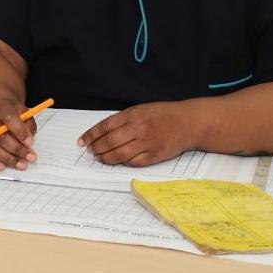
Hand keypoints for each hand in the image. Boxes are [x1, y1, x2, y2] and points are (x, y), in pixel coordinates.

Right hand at [0, 100, 37, 170]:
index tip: (30, 142)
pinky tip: (1, 167)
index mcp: (0, 107)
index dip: (19, 131)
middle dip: (16, 149)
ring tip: (20, 164)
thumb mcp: (23, 113)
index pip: (8, 117)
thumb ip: (28, 125)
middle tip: (29, 157)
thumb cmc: (11, 114)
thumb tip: (28, 141)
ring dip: (6, 158)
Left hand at [78, 102, 198, 166]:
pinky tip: (118, 160)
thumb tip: (101, 132)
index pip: (105, 126)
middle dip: (96, 148)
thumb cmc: (164, 115)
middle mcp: (139, 128)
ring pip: (119, 154)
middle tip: (91, 151)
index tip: (83, 141)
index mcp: (133, 115)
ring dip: (106, 158)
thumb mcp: (141, 110)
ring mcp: (147, 143)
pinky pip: (133, 162)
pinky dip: (123, 162)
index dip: (91, 135)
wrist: (189, 122)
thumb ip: (123, 120)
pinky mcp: (155, 155)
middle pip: (109, 141)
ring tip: (100, 158)